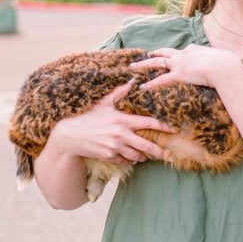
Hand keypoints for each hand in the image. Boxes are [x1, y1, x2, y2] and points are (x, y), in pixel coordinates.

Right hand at [51, 82, 174, 164]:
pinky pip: (125, 161)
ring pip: (137, 156)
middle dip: (159, 151)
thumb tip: (131, 81)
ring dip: (143, 156)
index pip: (148, 123)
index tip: (173, 129)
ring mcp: (115, 147)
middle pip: (146, 146)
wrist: (69, 135)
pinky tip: (131, 157)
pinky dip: (129, 160)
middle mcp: (121, 134)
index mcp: (122, 120)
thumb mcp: (103, 103)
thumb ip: (118, 93)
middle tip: (166, 153)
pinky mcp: (109, 156)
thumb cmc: (86, 117)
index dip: (163, 126)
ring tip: (147, 155)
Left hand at [131, 46, 236, 89]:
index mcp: (195, 49)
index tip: (177, 57)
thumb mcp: (225, 61)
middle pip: (165, 52)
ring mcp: (180, 63)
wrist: (225, 67)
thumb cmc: (228, 65)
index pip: (184, 51)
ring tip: (132, 67)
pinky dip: (150, 83)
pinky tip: (141, 87)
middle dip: (155, 53)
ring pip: (157, 62)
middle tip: (147, 53)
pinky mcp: (178, 74)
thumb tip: (231, 69)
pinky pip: (160, 80)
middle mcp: (184, 53)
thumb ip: (222, 64)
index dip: (179, 54)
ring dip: (143, 64)